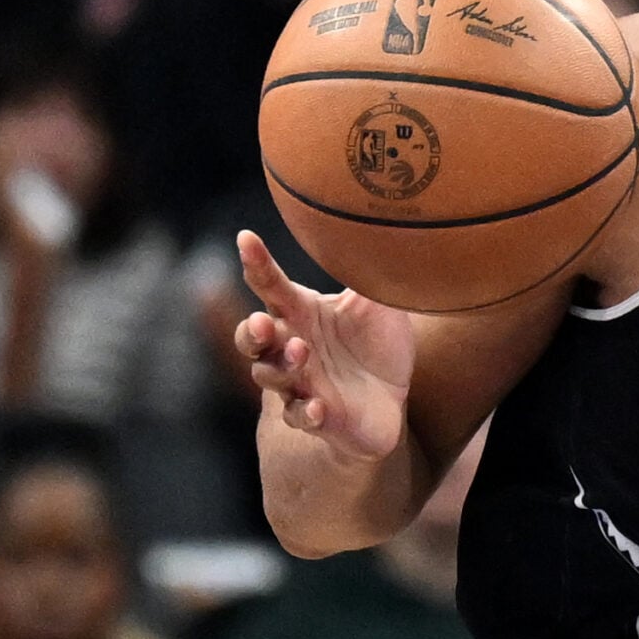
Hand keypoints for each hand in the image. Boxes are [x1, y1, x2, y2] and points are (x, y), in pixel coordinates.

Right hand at [234, 230, 414, 462]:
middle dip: (252, 331)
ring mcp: (300, 384)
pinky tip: (319, 407)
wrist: (392, 398)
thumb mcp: (378, 303)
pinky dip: (307, 413)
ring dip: (281, 366)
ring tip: (300, 353)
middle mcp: (291, 346)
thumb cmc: (376, 344)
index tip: (246, 238)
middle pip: (253, 338)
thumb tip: (373, 221)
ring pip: (271, 377)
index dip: (257, 262)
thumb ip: (366, 270)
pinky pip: (301, 417)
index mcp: (301, 313)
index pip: (271, 285)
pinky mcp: (318, 417)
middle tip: (265, 322)